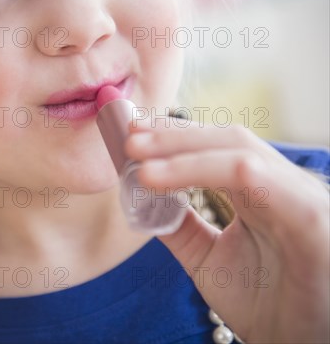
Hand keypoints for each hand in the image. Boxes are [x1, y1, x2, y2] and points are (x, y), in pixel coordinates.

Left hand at [125, 118, 329, 342]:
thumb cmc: (265, 304)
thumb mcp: (208, 258)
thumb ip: (180, 226)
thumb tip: (142, 199)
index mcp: (263, 192)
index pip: (217, 148)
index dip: (175, 136)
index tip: (133, 135)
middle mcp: (283, 186)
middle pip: (226, 139)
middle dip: (174, 135)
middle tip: (130, 137)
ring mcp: (298, 197)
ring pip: (237, 152)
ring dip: (181, 149)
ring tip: (138, 156)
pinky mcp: (308, 216)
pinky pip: (252, 178)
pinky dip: (203, 170)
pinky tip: (161, 177)